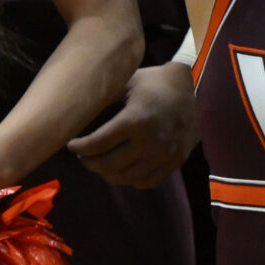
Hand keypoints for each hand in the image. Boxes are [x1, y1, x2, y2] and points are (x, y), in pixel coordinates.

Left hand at [67, 64, 198, 186]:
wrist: (192, 89)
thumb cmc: (154, 82)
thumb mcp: (127, 82)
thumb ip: (104, 97)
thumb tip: (76, 108)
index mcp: (135, 120)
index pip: (98, 144)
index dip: (80, 148)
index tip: (71, 145)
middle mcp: (150, 141)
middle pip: (109, 165)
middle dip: (90, 163)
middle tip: (83, 156)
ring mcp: (164, 155)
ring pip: (127, 177)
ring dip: (108, 174)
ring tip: (99, 163)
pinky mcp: (175, 162)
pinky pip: (147, 182)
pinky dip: (130, 180)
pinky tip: (122, 170)